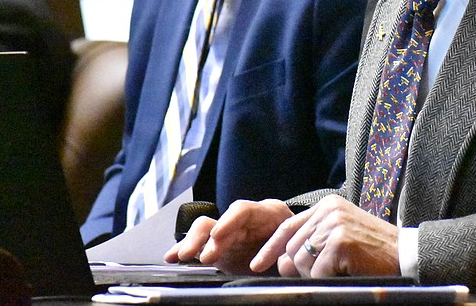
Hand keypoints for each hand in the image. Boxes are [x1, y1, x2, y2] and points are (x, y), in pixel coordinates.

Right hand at [165, 199, 292, 273]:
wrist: (304, 248)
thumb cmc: (301, 246)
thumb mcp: (296, 249)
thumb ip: (285, 255)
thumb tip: (278, 265)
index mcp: (268, 214)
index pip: (243, 210)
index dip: (228, 221)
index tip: (217, 236)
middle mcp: (245, 221)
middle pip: (219, 221)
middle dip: (205, 237)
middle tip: (198, 256)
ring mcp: (232, 234)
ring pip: (206, 231)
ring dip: (192, 243)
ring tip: (180, 257)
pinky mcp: (222, 248)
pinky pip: (201, 245)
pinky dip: (186, 250)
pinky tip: (171, 258)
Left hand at [254, 195, 401, 278]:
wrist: (406, 255)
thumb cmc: (374, 251)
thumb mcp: (341, 236)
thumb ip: (312, 243)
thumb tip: (281, 264)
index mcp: (327, 206)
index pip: (287, 227)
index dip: (270, 248)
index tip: (257, 264)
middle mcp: (328, 211)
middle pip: (291, 248)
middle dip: (300, 269)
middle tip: (329, 272)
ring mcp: (334, 225)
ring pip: (301, 262)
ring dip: (317, 275)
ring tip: (342, 269)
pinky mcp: (340, 243)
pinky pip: (316, 273)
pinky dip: (328, 280)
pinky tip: (347, 272)